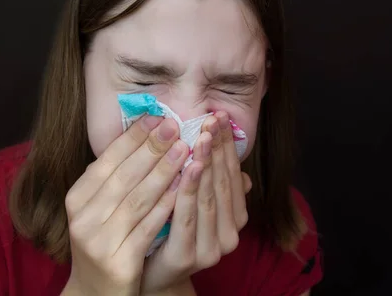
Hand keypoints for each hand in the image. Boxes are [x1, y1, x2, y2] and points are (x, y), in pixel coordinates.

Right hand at [61, 116, 188, 295]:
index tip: (156, 117)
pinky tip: (184, 187)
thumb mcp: (101, 206)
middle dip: (152, 148)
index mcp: (76, 198)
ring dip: (164, 171)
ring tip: (185, 149)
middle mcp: (83, 218)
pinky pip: (148, 227)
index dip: (133, 137)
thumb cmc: (106, 240)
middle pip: (123, 175)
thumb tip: (146, 134)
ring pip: (138, 198)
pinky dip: (167, 204)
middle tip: (175, 125)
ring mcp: (99, 241)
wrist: (97, 292)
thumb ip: (117, 175)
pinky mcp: (118, 261)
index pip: (107, 160)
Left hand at [141, 112, 251, 293]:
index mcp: (236, 218)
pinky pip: (188, 217)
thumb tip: (237, 163)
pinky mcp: (188, 256)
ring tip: (202, 137)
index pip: (233, 174)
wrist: (153, 275)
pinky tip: (187, 167)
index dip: (227, 145)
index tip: (220, 117)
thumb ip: (213, 182)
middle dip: (217, 149)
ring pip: (209, 197)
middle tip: (211, 120)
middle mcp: (230, 234)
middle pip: (223, 182)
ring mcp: (211, 248)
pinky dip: (188, 190)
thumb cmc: (173, 231)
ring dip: (206, 164)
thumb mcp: (195, 202)